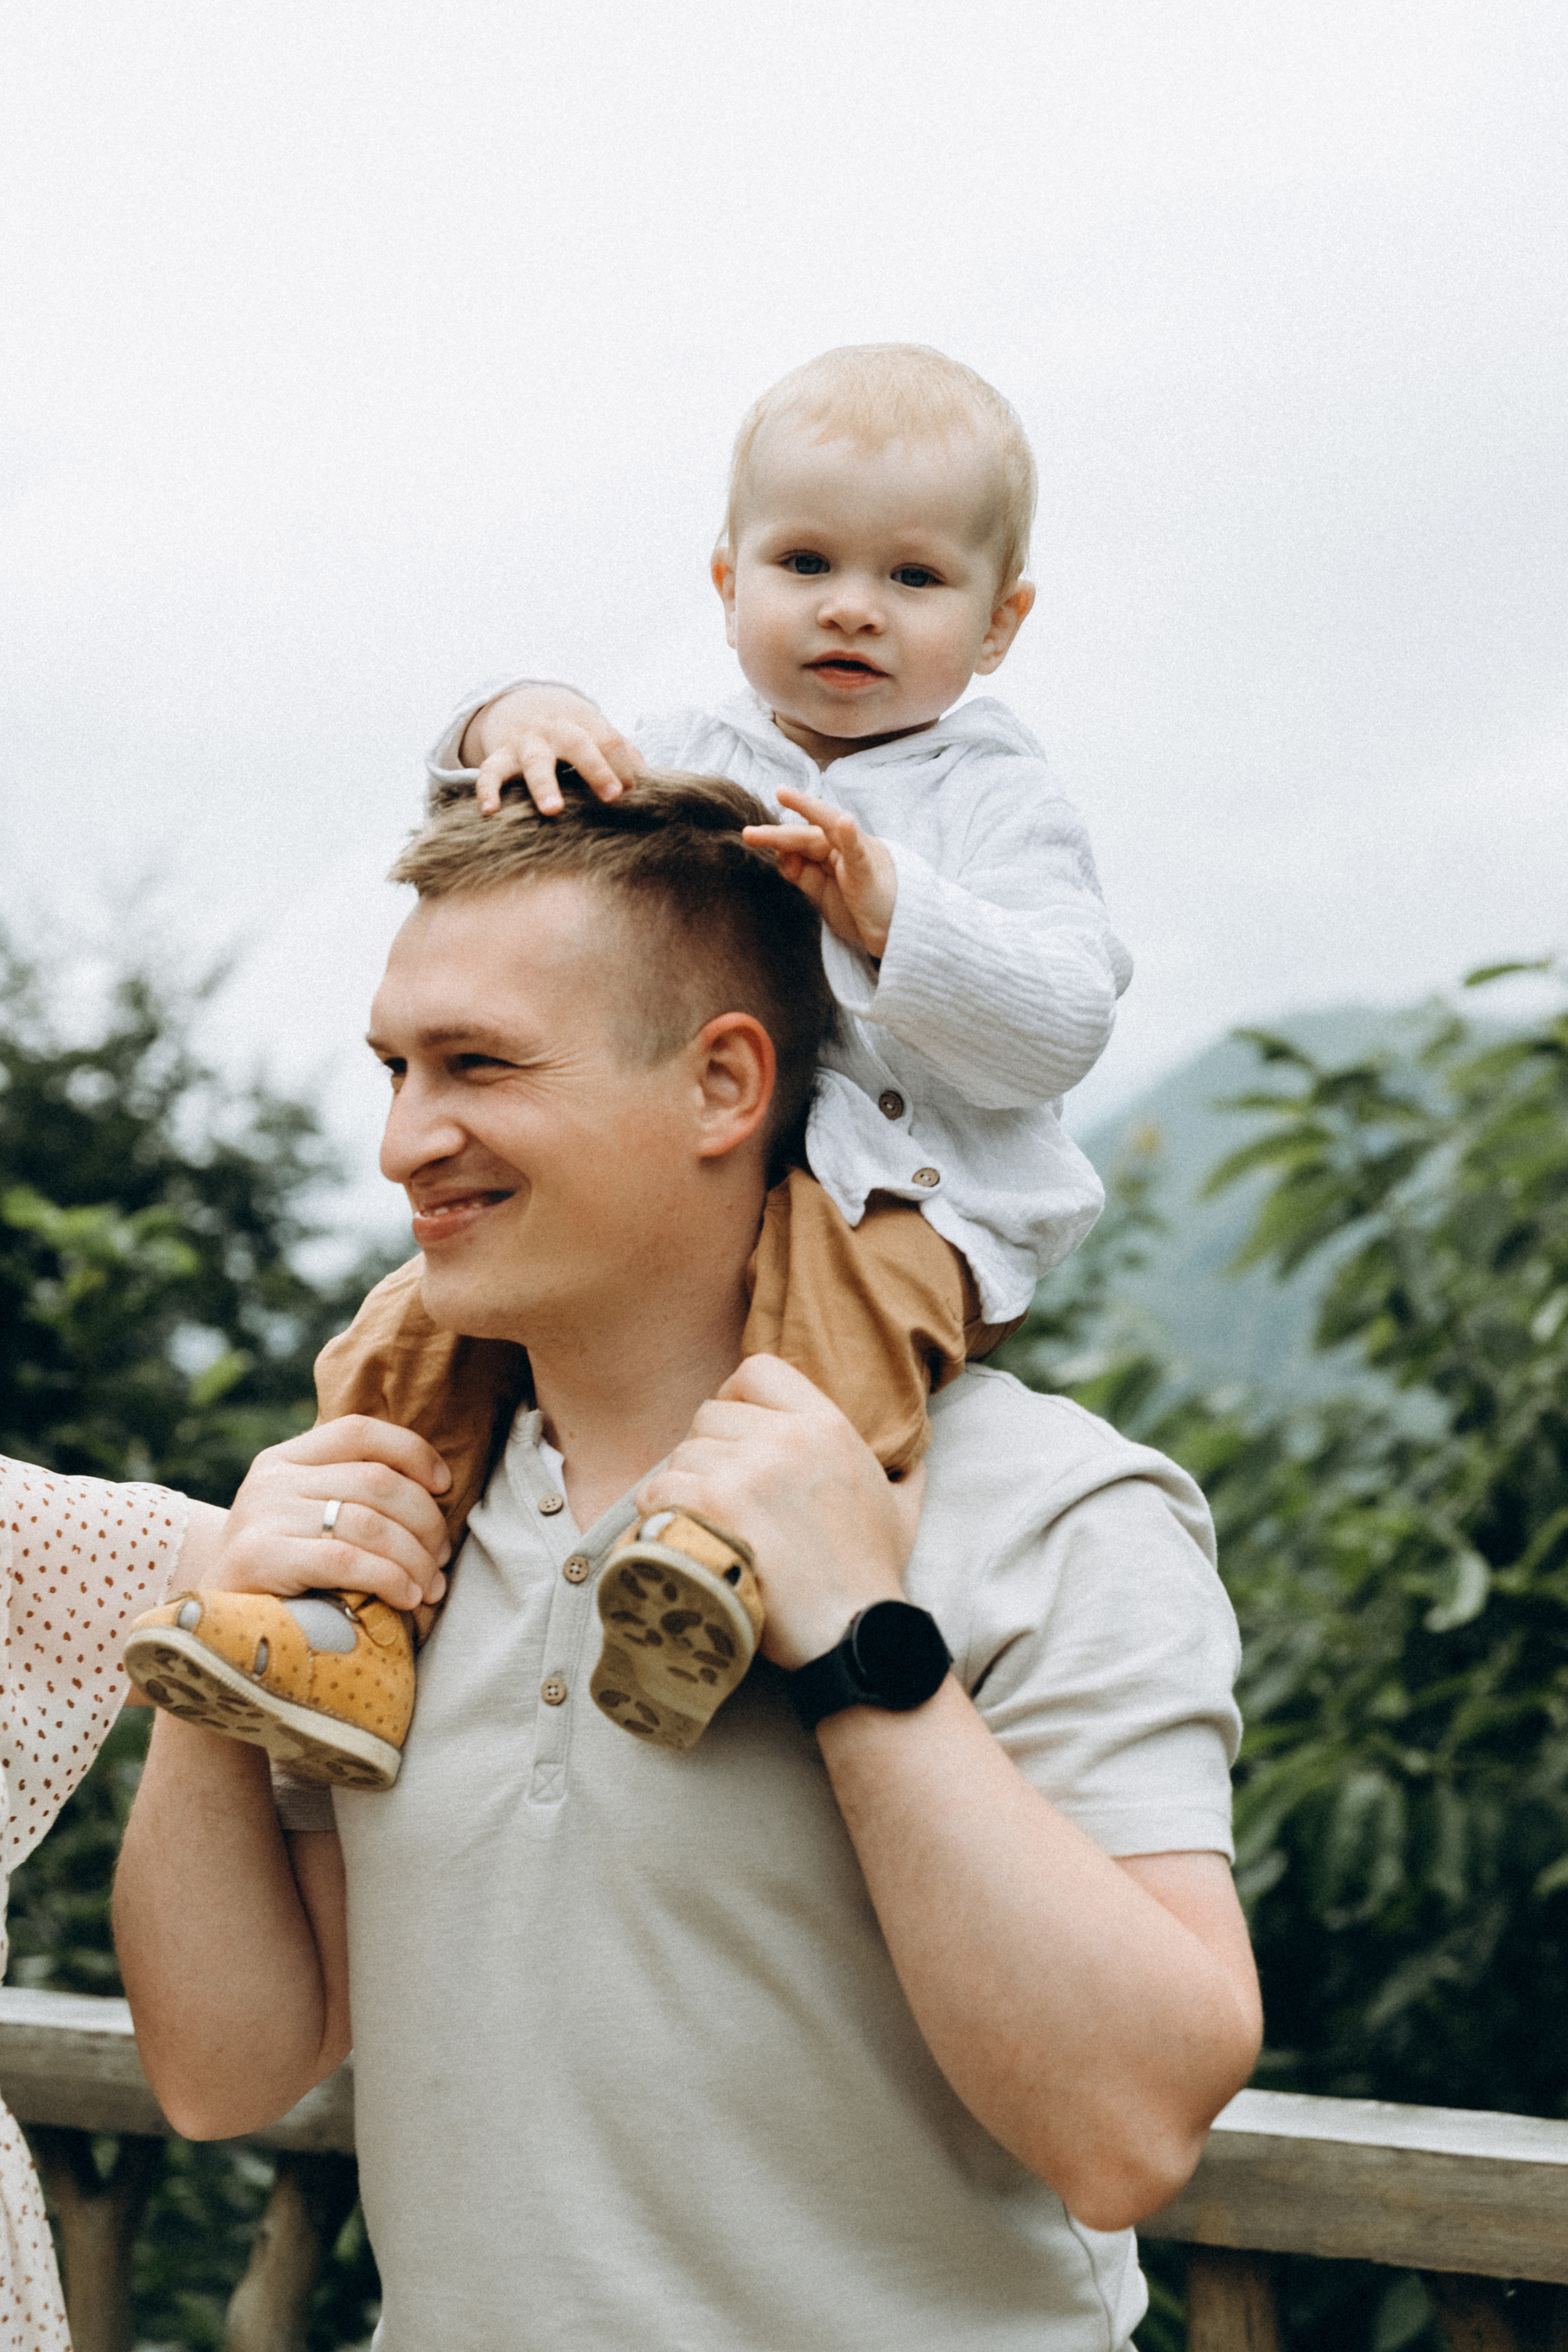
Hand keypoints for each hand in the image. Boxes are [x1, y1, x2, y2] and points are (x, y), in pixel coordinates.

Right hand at [199, 1419, 452, 1614]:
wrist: (210, 1629)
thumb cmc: (280, 1577)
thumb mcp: (307, 1521)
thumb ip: (350, 1495)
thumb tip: (435, 1490)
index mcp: (284, 1459)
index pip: (359, 1431)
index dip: (413, 1452)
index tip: (444, 1485)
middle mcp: (270, 1480)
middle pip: (375, 1481)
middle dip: (425, 1520)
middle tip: (443, 1556)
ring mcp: (261, 1516)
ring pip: (369, 1523)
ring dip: (415, 1558)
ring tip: (432, 1586)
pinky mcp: (258, 1558)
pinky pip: (345, 1560)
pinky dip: (389, 1578)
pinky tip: (407, 1598)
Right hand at [463, 686, 646, 815]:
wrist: (520, 701)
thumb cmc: (569, 728)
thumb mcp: (594, 729)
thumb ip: (619, 751)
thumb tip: (648, 777)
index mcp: (584, 722)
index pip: (609, 739)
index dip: (623, 763)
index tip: (632, 789)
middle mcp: (555, 729)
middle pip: (578, 744)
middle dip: (595, 769)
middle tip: (613, 795)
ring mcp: (527, 741)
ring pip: (535, 760)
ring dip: (544, 785)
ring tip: (552, 810)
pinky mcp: (500, 754)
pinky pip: (490, 771)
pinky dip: (487, 789)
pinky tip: (490, 810)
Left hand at [635, 1356, 920, 1668]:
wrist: (852, 1630)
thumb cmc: (871, 1574)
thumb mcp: (901, 1507)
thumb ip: (902, 1470)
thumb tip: (909, 1459)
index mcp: (827, 1425)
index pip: (756, 1370)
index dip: (735, 1397)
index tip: (734, 1434)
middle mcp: (787, 1438)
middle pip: (709, 1415)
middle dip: (707, 1451)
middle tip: (716, 1492)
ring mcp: (748, 1470)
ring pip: (682, 1454)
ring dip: (683, 1486)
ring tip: (700, 1521)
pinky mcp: (716, 1507)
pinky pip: (660, 1489)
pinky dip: (658, 1513)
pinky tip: (677, 1534)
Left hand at [742, 787, 897, 959]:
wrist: (898, 935)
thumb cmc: (862, 912)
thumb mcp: (822, 895)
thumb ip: (802, 875)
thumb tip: (781, 856)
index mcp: (832, 854)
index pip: (800, 842)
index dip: (777, 841)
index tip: (751, 837)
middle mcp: (845, 847)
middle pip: (808, 834)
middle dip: (777, 833)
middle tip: (748, 833)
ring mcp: (859, 855)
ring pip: (829, 830)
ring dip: (807, 810)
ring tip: (784, 794)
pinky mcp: (871, 872)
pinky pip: (860, 852)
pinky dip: (851, 837)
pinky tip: (844, 823)